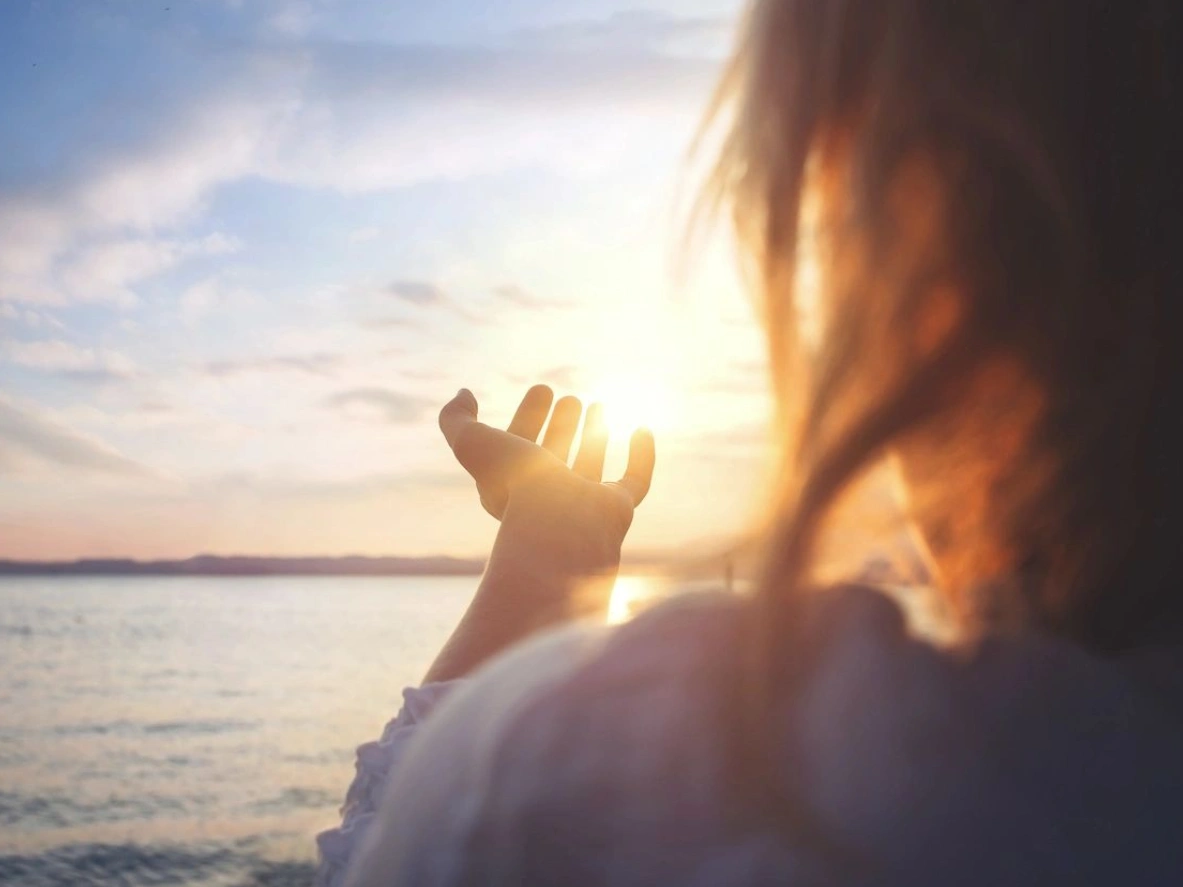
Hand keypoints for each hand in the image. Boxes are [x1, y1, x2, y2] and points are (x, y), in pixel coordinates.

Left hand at [424, 385, 655, 680]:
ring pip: (590, 466)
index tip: (542, 389)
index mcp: (514, 484)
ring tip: (598, 405)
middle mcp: (549, 497)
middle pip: (556, 455)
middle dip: (562, 425)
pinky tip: (642, 428)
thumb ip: (456, 418)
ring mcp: (584, 505)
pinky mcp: (617, 510)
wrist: (559, 528)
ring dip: (594, 434)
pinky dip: (641, 455)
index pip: (521, 445)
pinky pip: (635, 481)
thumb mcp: (471, 443)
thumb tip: (464, 394)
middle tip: (570, 398)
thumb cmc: (514, 487)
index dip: (528, 416)